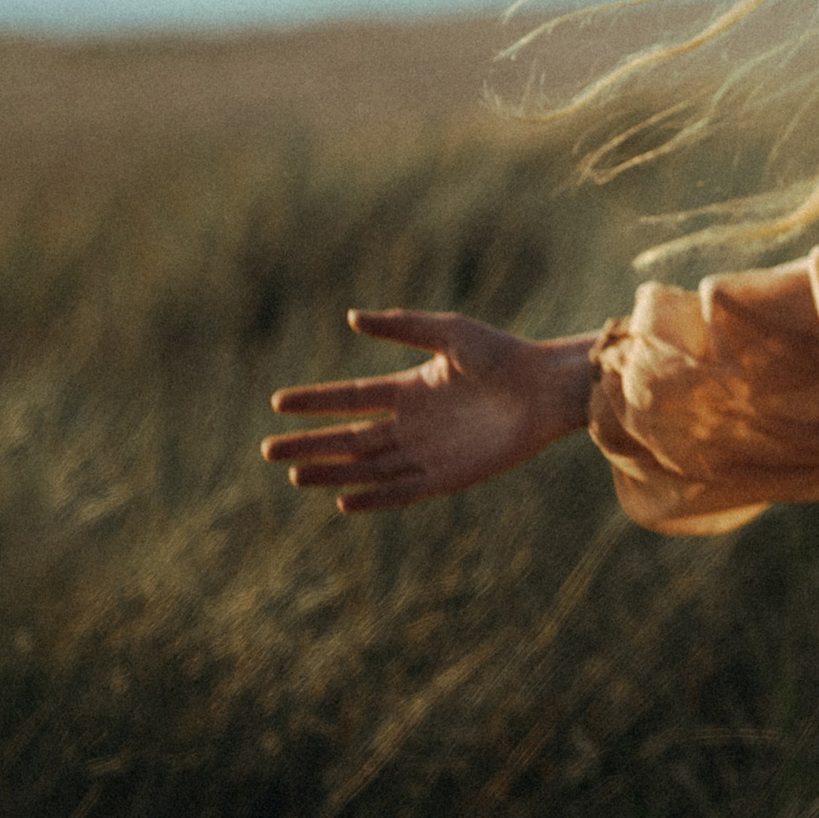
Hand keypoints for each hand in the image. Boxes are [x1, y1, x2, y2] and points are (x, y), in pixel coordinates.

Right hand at [262, 309, 595, 512]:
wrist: (548, 389)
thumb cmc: (504, 354)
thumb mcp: (449, 333)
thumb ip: (401, 327)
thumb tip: (351, 317)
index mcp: (409, 388)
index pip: (350, 397)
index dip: (314, 401)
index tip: (277, 402)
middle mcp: (413, 423)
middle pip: (349, 438)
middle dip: (310, 444)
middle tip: (270, 450)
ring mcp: (429, 452)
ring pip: (368, 467)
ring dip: (333, 471)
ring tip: (295, 476)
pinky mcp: (450, 477)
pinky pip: (404, 491)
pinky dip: (374, 497)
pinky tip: (343, 500)